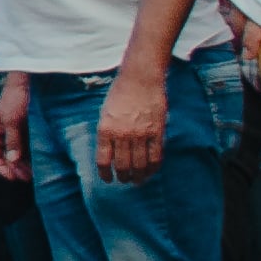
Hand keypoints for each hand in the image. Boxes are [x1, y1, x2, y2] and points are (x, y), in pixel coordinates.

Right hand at [0, 74, 30, 182]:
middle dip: (15, 169)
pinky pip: (24, 149)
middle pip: (5, 158)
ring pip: (15, 155)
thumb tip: (13, 160)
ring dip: (23, 165)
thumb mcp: (13, 121)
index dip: (2, 168)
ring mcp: (12, 135)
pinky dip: (29, 157)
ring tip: (33, 173)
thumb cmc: (15, 100)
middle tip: (27, 177)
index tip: (14, 177)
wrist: (27, 85)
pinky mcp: (23, 133)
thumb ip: (13, 141)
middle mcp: (0, 136)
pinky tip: (36, 163)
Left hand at [97, 60, 170, 181]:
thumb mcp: (105, 114)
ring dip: (138, 177)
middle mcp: (122, 134)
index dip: (105, 174)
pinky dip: (153, 168)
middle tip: (124, 180)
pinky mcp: (157, 132)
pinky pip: (156, 157)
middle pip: (123, 166)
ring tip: (137, 180)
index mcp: (105, 130)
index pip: (103, 161)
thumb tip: (111, 155)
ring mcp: (141, 134)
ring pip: (140, 165)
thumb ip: (108, 134)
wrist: (140, 79)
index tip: (107, 179)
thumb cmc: (120, 94)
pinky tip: (150, 172)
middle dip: (122, 177)